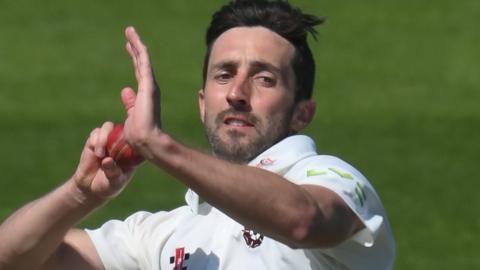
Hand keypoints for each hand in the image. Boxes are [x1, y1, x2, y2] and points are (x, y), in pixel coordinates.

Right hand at [73, 122, 134, 200]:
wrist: (90, 187)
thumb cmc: (108, 185)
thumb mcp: (114, 183)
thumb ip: (113, 173)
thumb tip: (108, 160)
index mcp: (133, 153)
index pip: (140, 140)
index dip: (138, 138)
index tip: (131, 146)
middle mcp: (122, 143)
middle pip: (124, 128)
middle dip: (119, 135)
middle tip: (112, 150)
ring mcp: (108, 141)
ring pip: (109, 127)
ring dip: (105, 137)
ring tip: (101, 154)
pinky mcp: (95, 141)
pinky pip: (97, 132)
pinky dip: (96, 140)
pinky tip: (97, 153)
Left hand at [121, 26, 160, 156]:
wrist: (146, 139)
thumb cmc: (139, 133)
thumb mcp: (131, 114)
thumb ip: (130, 103)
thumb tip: (125, 90)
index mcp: (144, 94)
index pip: (138, 72)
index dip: (134, 58)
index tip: (129, 47)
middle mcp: (149, 87)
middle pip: (140, 62)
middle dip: (135, 47)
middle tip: (129, 33)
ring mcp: (150, 85)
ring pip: (142, 59)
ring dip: (136, 44)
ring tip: (129, 31)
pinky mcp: (148, 84)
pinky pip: (143, 63)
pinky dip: (139, 50)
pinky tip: (134, 39)